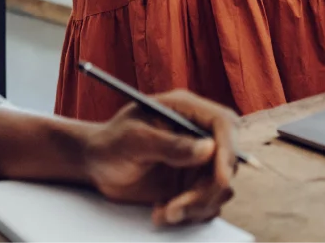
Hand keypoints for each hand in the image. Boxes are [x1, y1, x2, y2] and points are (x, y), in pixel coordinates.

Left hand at [82, 90, 238, 226]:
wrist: (96, 166)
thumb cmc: (109, 143)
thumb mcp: (134, 140)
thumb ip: (170, 144)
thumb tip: (209, 148)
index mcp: (186, 110)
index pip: (224, 124)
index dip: (228, 150)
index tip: (219, 178)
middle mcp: (197, 134)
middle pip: (227, 161)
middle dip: (207, 190)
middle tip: (176, 207)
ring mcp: (197, 161)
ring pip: (220, 187)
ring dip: (197, 206)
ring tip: (164, 212)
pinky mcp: (192, 183)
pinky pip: (208, 203)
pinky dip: (190, 214)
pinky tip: (161, 211)